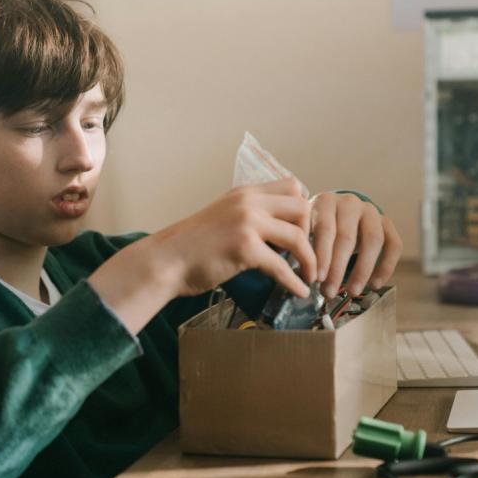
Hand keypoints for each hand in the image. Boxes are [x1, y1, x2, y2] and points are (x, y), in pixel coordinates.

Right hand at [151, 177, 316, 298]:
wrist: (165, 261)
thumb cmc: (191, 246)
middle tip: (308, 253)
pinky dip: (295, 281)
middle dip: (311, 232)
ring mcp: (247, 223)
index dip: (303, 209)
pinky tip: (299, 291)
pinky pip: (282, 266)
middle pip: (302, 207)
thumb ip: (248, 217)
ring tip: (310, 276)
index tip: (303, 230)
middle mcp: (248, 201)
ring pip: (297, 236)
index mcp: (244, 193)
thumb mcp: (223, 218)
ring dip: (309, 260)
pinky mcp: (244, 247)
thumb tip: (277, 234)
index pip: (292, 186)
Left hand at [310, 192, 402, 298]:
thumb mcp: (304, 230)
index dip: (322, 255)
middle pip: (347, 236)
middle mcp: (349, 202)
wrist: (335, 213)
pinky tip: (374, 285)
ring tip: (352, 291)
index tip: (316, 279)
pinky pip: (393, 244)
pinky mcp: (387, 222)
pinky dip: (386, 266)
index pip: (325, 228)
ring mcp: (370, 211)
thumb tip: (300, 277)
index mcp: (325, 201)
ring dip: (362, 269)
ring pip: (373, 240)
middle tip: (329, 292)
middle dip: (337, 268)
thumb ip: (302, 246)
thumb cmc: (313, 227)